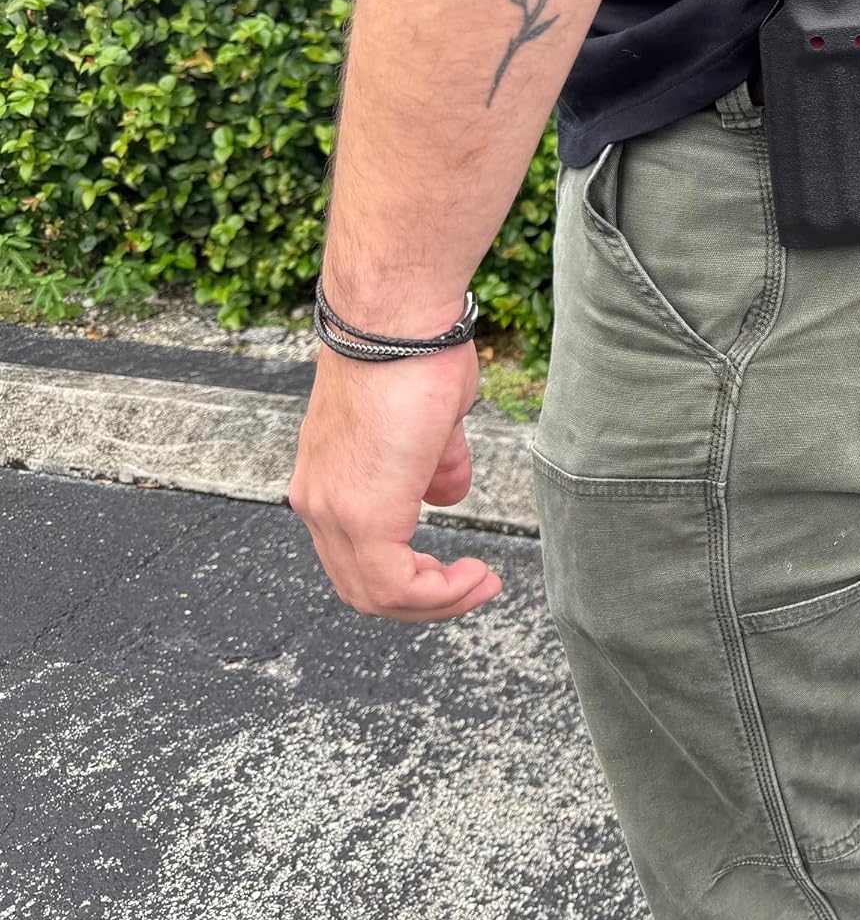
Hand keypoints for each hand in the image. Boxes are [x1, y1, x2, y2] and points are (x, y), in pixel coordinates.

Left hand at [289, 339, 503, 621]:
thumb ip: (435, 464)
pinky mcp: (361, 514)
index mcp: (327, 478)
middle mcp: (318, 501)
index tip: (461, 568)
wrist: (396, 320)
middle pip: (362, 586)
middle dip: (426, 597)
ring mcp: (333, 510)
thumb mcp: (431, 421)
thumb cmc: (414, 350)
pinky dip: (438, 593)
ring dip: (436, 599)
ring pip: (375, 593)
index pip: (357, 555)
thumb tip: (447, 492)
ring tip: (481, 583)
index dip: (412, 573)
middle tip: (476, 583)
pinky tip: (473, 575)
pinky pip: (395, 585)